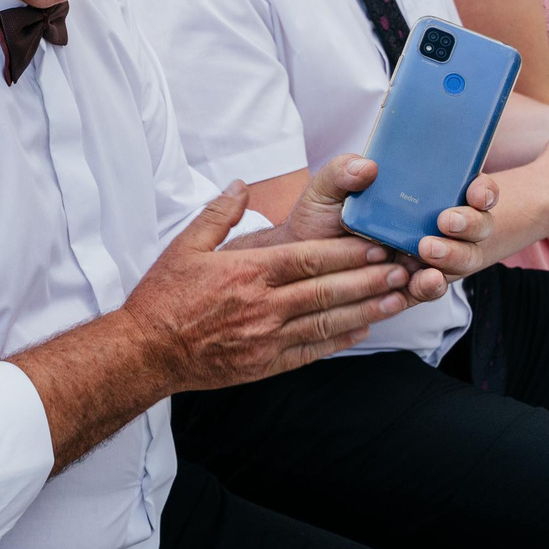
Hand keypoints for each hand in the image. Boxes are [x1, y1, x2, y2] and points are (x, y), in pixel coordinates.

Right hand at [121, 183, 415, 389]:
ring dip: (366, 309)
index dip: (347, 253)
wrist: (146, 351)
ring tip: (397, 298)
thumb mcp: (183, 246)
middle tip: (402, 269)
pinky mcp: (266, 363)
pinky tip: (363, 328)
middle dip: (369, 279)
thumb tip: (241, 185)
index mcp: (245, 273)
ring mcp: (266, 338)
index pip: (308, 260)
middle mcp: (262, 306)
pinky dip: (341, 339)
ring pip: (328, 321)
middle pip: (326, 290)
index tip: (376, 245)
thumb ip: (217, 214)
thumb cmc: (163, 297)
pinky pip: (312, 350)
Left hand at [283, 152, 496, 292]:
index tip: (476, 192)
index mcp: (424, 195)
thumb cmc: (320, 218)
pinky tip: (423, 279)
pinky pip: (433, 287)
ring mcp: (430, 258)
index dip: (483, 190)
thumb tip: (366, 166)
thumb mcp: (325, 190)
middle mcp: (436, 226)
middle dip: (471, 222)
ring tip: (427, 250)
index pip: (470, 189)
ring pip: (464, 257)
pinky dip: (432, 285)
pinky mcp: (414, 286)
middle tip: (446, 221)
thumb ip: (341, 172)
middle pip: (477, 224)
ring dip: (454, 254)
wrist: (301, 261)